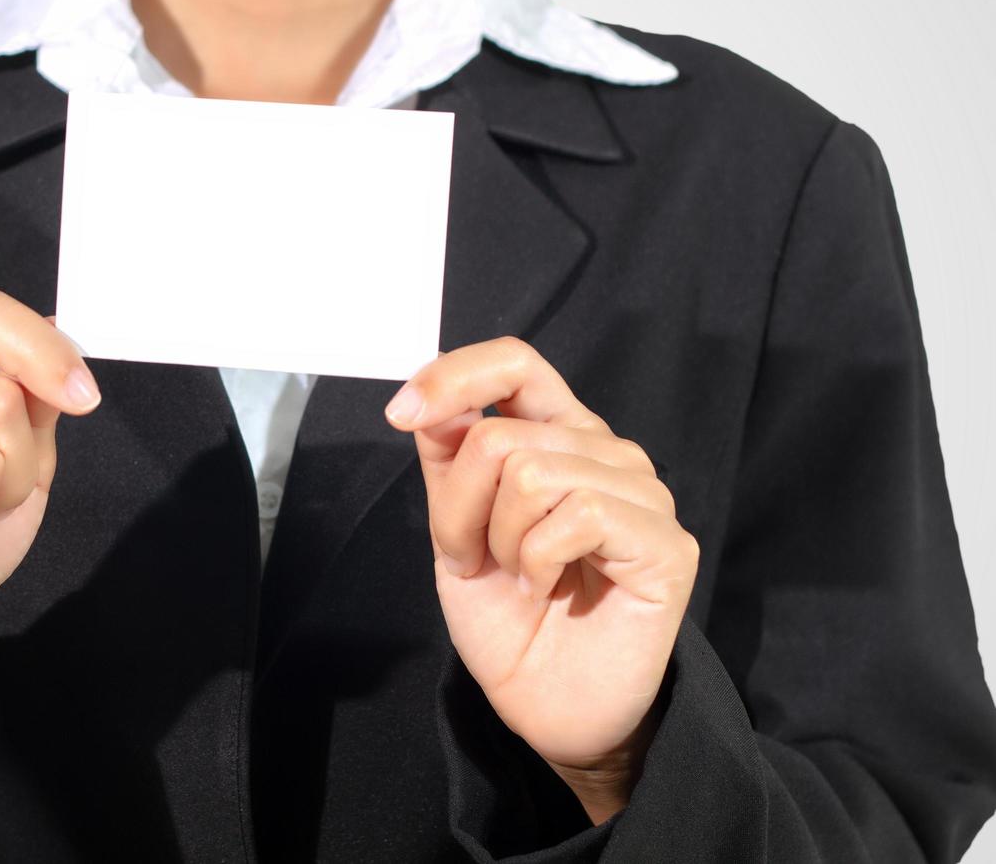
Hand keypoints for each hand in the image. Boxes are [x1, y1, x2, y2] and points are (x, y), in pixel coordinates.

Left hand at [385, 336, 697, 823]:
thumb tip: (429, 402)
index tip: (402, 414)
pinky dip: (539, 560)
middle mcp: (603, 450)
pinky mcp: (665, 541)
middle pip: (501, 434)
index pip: (515, 362)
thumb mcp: (456, 529)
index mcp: (556, 433)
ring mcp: (642, 492)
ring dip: (501, 541)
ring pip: (533, 472)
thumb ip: (450, 461)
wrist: (541, 704)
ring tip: (522, 578)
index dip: (455, 375)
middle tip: (479, 559)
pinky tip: (550, 590)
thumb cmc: (505, 617)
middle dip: (462, 509)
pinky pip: (577, 515)